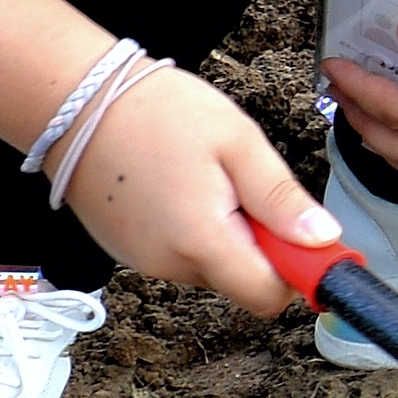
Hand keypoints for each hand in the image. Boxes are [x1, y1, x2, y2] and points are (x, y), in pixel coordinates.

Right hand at [67, 70, 341, 309]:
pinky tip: (179, 185)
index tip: (305, 239)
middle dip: (260, 245)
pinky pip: (180, 254)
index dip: (296, 272)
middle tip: (245, 188)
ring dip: (225, 234)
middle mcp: (168, 264)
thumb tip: (322, 240)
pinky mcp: (126, 250)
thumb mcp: (237, 142)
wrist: (75, 101)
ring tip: (205, 179)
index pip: (267, 296)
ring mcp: (142, 261)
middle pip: (241, 281)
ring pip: (212, 266)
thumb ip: (281, 198)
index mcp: (201, 241)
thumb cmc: (156, 111)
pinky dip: (193, 230)